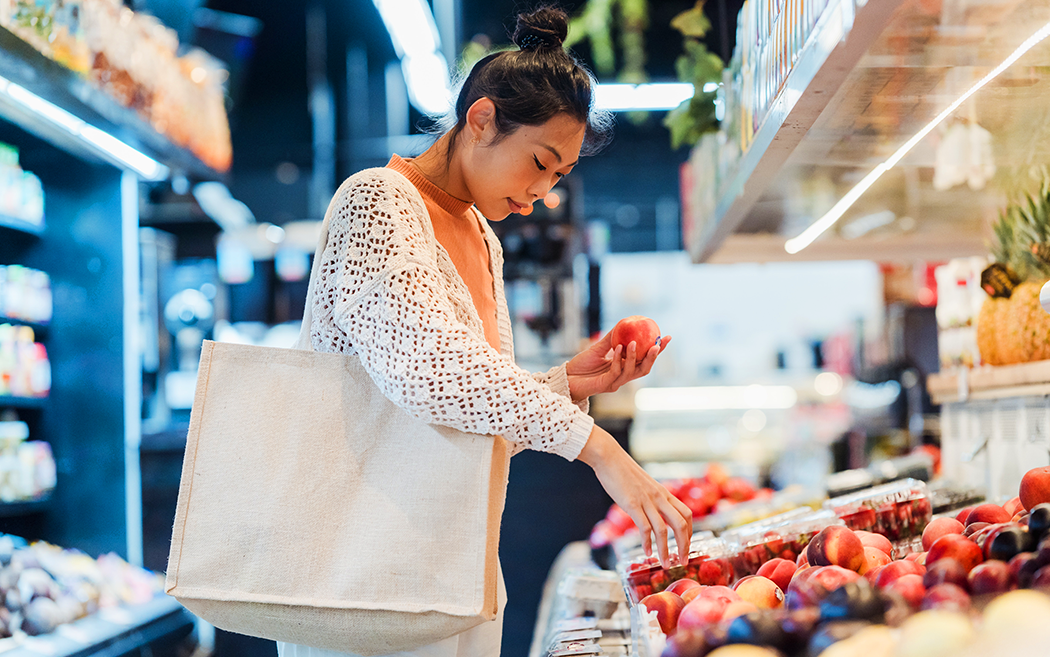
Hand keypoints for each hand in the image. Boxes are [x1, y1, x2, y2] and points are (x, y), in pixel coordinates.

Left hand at [565, 334, 670, 401]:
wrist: (567, 378)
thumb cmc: (582, 364)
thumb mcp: (598, 348)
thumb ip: (611, 338)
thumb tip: (624, 322)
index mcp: (624, 368)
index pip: (644, 359)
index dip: (657, 350)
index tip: (666, 337)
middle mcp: (623, 376)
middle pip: (644, 368)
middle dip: (653, 356)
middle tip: (658, 344)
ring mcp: (615, 382)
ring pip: (632, 371)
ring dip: (634, 356)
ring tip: (634, 342)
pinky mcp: (606, 385)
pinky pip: (616, 371)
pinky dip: (618, 359)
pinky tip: (618, 348)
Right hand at [577, 426, 691, 567]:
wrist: (609, 457)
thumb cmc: (623, 471)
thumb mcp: (644, 485)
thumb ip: (651, 498)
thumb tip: (652, 511)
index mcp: (663, 492)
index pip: (686, 514)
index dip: (690, 532)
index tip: (686, 546)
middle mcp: (659, 497)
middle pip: (681, 524)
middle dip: (685, 545)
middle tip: (683, 561)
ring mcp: (646, 501)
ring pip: (663, 530)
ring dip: (666, 550)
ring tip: (665, 564)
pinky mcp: (631, 504)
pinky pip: (644, 528)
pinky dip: (647, 543)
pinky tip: (646, 552)